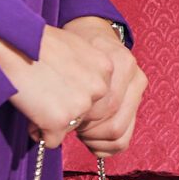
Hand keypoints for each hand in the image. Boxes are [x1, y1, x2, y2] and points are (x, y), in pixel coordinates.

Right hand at [0, 22, 108, 146]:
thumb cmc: (36, 42)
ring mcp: (81, 106)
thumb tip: (84, 88)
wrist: (10, 43)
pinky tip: (29, 110)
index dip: (75, 96)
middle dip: (66, 112)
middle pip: (87, 115)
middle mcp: (98, 88)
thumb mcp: (74, 48)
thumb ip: (85, 69)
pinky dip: (38, 132)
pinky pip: (52, 141)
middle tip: (43, 95)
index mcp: (106, 68)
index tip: (58, 87)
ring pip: (69, 128)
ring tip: (34, 99)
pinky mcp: (59, 122)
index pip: (98, 97)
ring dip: (51, 122)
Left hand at [62, 16, 145, 156]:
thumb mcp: (61, 64)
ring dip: (95, 138)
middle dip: (85, 131)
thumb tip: (40, 131)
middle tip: (71, 125)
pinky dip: (106, 146)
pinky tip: (91, 137)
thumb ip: (54, 92)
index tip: (62, 120)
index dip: (77, 122)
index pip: (99, 109)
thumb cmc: (70, 54)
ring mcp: (138, 85)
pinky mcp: (136, 100)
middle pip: (110, 121)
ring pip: (118, 131)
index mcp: (115, 62)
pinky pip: (124, 136)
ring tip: (81, 129)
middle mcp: (132, 73)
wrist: (91, 34)